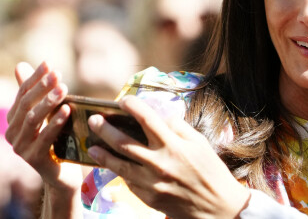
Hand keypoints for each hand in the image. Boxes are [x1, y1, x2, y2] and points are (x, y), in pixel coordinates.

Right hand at [5, 62, 82, 196]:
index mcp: (14, 119)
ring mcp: (21, 147)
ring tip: (63, 89)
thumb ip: (35, 93)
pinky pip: (45, 137)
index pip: (22, 93)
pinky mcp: (33, 159)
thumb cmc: (56, 140)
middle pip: (26, 104)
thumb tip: (20, 65)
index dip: (35, 78)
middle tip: (58, 74)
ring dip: (49, 102)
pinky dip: (56, 122)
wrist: (62, 174)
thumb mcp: (47, 114)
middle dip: (42, 87)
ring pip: (33, 119)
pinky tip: (67, 110)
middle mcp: (12, 133)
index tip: (49, 64)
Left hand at [87, 95, 250, 218]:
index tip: (123, 100)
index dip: (132, 106)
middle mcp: (159, 162)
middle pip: (124, 142)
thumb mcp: (200, 143)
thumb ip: (178, 128)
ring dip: (102, 154)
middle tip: (93, 120)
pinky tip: (112, 165)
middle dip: (105, 129)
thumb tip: (161, 118)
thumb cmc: (210, 171)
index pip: (147, 118)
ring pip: (118, 165)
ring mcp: (151, 182)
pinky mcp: (148, 198)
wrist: (216, 207)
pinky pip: (128, 182)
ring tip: (91, 146)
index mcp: (173, 145)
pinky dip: (119, 172)